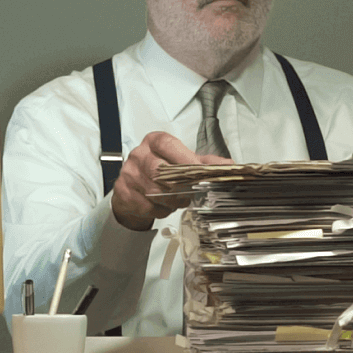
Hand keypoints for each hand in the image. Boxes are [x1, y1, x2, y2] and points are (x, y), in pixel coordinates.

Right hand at [111, 131, 230, 230]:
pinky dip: (160, 210)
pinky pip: (148, 206)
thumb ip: (203, 163)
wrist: (133, 190)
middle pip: (160, 171)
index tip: (201, 171)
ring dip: (172, 201)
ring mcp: (129, 174)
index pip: (169, 145)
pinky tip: (162, 206)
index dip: (185, 158)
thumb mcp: (180, 162)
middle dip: (180, 186)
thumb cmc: (159, 172)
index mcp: (154, 141)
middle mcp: (139, 154)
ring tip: (178, 200)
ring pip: (155, 191)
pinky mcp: (123, 192)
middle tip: (191, 194)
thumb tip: (229, 165)